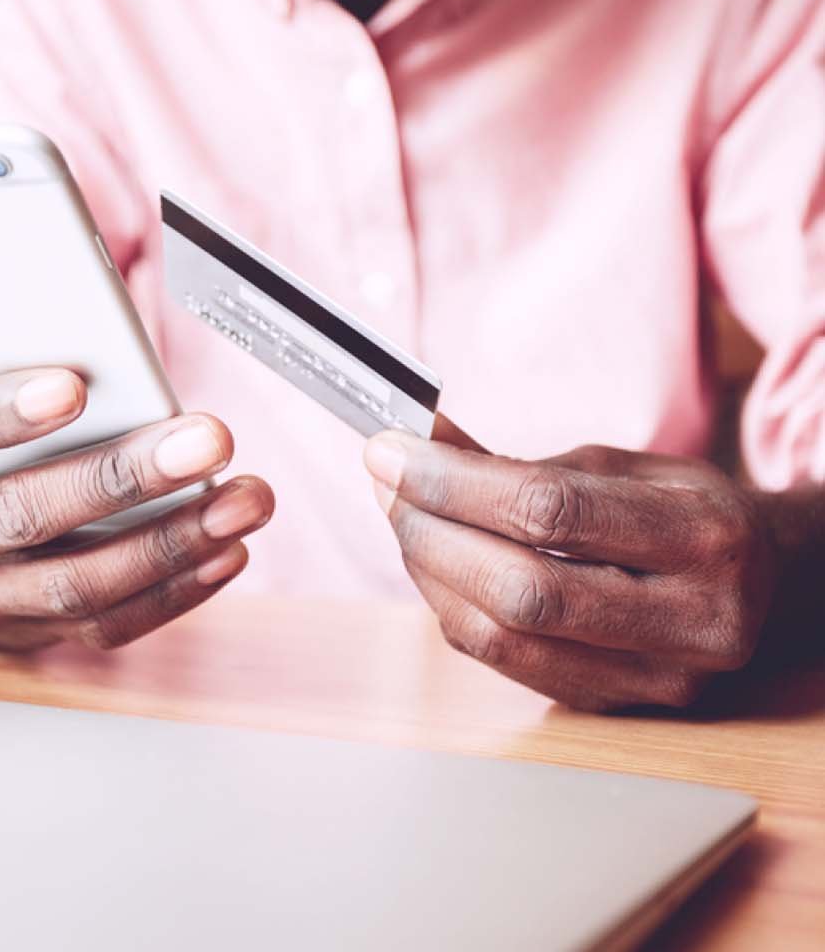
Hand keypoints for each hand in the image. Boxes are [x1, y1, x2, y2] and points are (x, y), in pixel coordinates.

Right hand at [0, 368, 273, 650]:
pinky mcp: (42, 633)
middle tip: (207, 440)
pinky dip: (178, 590)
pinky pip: (112, 624)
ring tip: (244, 501)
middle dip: (125, 477)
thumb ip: (31, 368)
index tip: (71, 386)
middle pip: (27, 513)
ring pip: (78, 581)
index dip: (2, 412)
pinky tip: (227, 551)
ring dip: (173, 540)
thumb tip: (123, 334)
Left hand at [364, 430, 778, 710]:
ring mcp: (657, 678)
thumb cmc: (682, 509)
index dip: (453, 481)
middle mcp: (692, 620)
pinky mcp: (618, 707)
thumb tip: (415, 443)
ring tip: (402, 516)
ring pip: (502, 638)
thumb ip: (517, 462)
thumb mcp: (617, 464)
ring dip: (428, 571)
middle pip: (520, 589)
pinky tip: (433, 563)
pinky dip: (452, 607)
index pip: (550, 511)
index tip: (390, 449)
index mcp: (705, 537)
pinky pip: (505, 663)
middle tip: (385, 482)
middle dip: (430, 530)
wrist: (764, 582)